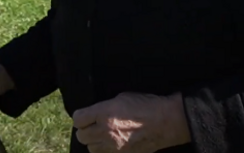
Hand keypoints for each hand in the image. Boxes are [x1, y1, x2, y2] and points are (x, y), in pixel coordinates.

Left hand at [72, 92, 190, 152]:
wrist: (165, 122)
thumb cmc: (146, 105)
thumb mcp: (122, 98)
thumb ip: (104, 107)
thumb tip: (94, 113)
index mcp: (105, 113)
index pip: (78, 119)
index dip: (80, 117)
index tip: (85, 116)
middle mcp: (106, 131)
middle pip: (81, 136)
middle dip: (86, 130)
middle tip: (93, 126)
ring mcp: (114, 146)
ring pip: (91, 149)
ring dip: (95, 142)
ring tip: (104, 136)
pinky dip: (106, 150)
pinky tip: (113, 144)